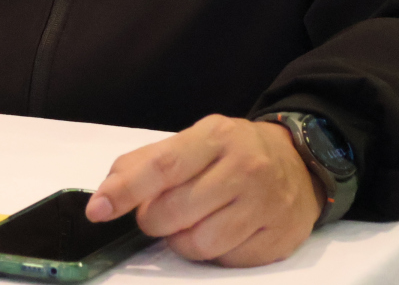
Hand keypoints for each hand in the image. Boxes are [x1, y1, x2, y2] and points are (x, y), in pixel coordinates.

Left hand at [85, 115, 320, 266]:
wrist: (300, 162)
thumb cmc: (234, 153)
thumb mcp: (194, 141)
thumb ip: (146, 163)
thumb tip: (104, 195)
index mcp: (216, 136)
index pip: (162, 167)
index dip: (125, 192)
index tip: (98, 210)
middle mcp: (245, 168)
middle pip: (174, 212)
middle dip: (153, 220)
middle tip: (160, 213)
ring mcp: (265, 205)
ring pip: (199, 244)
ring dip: (182, 241)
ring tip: (191, 223)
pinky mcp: (278, 238)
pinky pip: (226, 262)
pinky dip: (213, 254)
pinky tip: (221, 232)